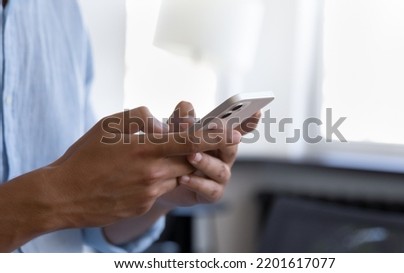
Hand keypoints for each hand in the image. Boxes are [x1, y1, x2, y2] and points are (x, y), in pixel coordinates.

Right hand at [42, 106, 240, 227]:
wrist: (63, 195)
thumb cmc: (83, 157)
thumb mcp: (108, 125)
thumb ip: (140, 117)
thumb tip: (161, 122)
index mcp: (145, 148)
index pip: (190, 140)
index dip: (214, 135)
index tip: (232, 130)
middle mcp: (152, 172)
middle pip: (190, 161)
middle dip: (197, 152)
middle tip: (196, 143)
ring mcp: (149, 192)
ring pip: (177, 176)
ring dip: (175, 166)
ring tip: (153, 159)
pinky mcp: (143, 206)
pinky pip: (161, 190)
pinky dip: (158, 180)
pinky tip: (136, 177)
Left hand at [156, 102, 260, 208]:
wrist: (162, 183)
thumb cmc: (174, 154)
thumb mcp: (173, 133)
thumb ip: (180, 120)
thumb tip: (185, 107)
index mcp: (219, 138)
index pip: (237, 127)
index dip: (249, 121)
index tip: (256, 112)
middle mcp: (224, 156)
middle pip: (232, 147)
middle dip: (224, 139)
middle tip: (214, 131)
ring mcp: (220, 175)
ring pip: (220, 169)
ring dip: (205, 162)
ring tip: (190, 156)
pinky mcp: (213, 193)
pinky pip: (210, 189)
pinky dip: (197, 183)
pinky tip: (183, 178)